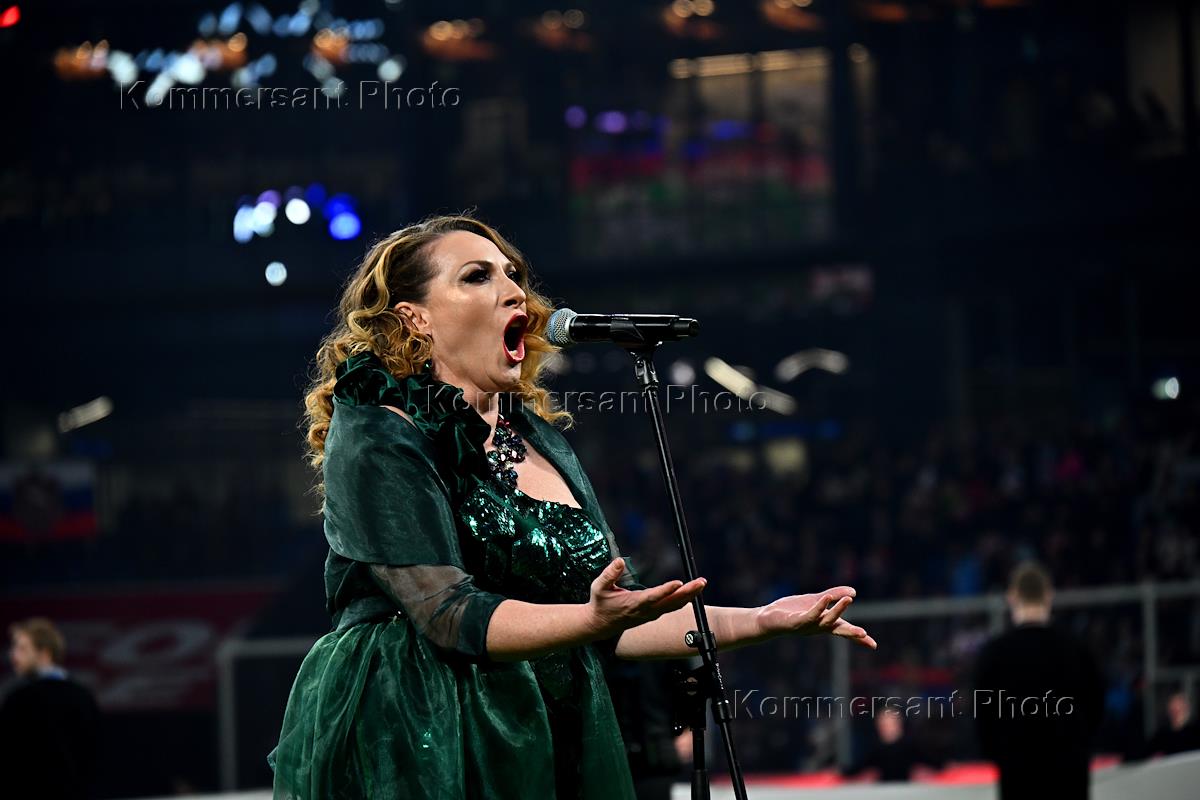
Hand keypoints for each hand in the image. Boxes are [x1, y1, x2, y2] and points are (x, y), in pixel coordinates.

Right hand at [584, 558, 705, 637]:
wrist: (601, 625)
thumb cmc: (600, 603)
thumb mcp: (598, 587)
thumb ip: (609, 574)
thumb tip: (619, 561)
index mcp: (633, 603)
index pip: (653, 597)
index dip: (666, 590)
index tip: (679, 582)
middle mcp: (646, 611)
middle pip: (671, 602)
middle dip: (688, 592)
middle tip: (701, 582)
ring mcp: (651, 614)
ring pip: (674, 605)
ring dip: (689, 595)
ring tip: (701, 583)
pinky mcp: (654, 614)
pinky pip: (672, 607)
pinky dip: (684, 599)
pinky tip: (693, 592)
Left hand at [754, 586, 876, 648]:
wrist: (768, 619)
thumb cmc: (793, 611)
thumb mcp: (815, 600)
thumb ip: (834, 594)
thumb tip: (853, 592)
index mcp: (824, 623)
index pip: (844, 630)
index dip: (858, 639)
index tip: (873, 645)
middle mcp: (818, 627)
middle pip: (838, 630)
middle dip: (851, 633)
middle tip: (864, 634)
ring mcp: (808, 626)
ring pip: (826, 620)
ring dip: (837, 610)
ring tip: (848, 599)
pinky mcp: (797, 621)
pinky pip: (810, 614)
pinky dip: (819, 606)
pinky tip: (826, 597)